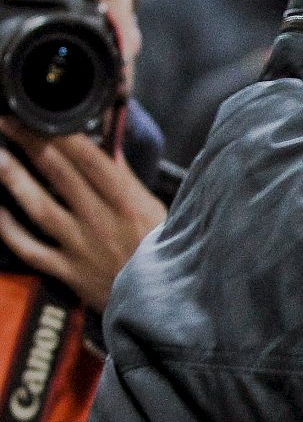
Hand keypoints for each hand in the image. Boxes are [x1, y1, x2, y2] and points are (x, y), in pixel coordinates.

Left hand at [0, 117, 164, 311]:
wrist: (166, 307)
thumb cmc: (165, 253)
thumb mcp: (157, 211)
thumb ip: (127, 180)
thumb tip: (107, 146)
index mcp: (127, 202)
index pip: (90, 158)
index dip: (61, 133)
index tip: (39, 114)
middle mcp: (100, 220)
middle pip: (58, 173)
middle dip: (29, 142)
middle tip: (5, 121)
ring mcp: (80, 246)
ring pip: (37, 206)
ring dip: (12, 177)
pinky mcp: (66, 271)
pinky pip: (28, 247)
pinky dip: (7, 228)